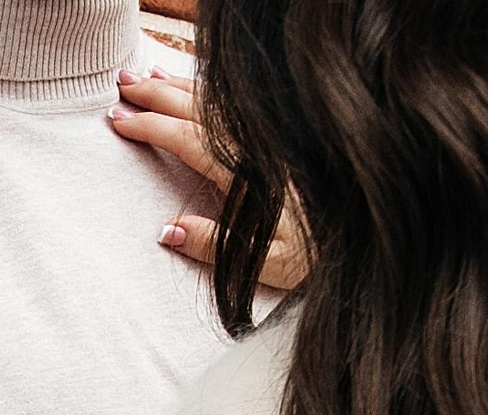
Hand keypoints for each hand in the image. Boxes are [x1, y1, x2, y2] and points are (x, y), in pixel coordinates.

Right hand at [108, 68, 308, 292]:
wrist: (369, 237)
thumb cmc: (323, 256)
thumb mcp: (270, 265)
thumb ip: (215, 247)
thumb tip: (167, 230)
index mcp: (249, 175)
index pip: (188, 139)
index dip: (150, 127)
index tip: (119, 121)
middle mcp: (258, 148)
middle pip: (198, 110)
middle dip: (156, 94)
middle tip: (121, 86)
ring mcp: (269, 141)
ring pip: (216, 102)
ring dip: (178, 86)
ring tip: (146, 76)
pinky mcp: (279, 142)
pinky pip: (235, 107)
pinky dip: (207, 94)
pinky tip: (191, 87)